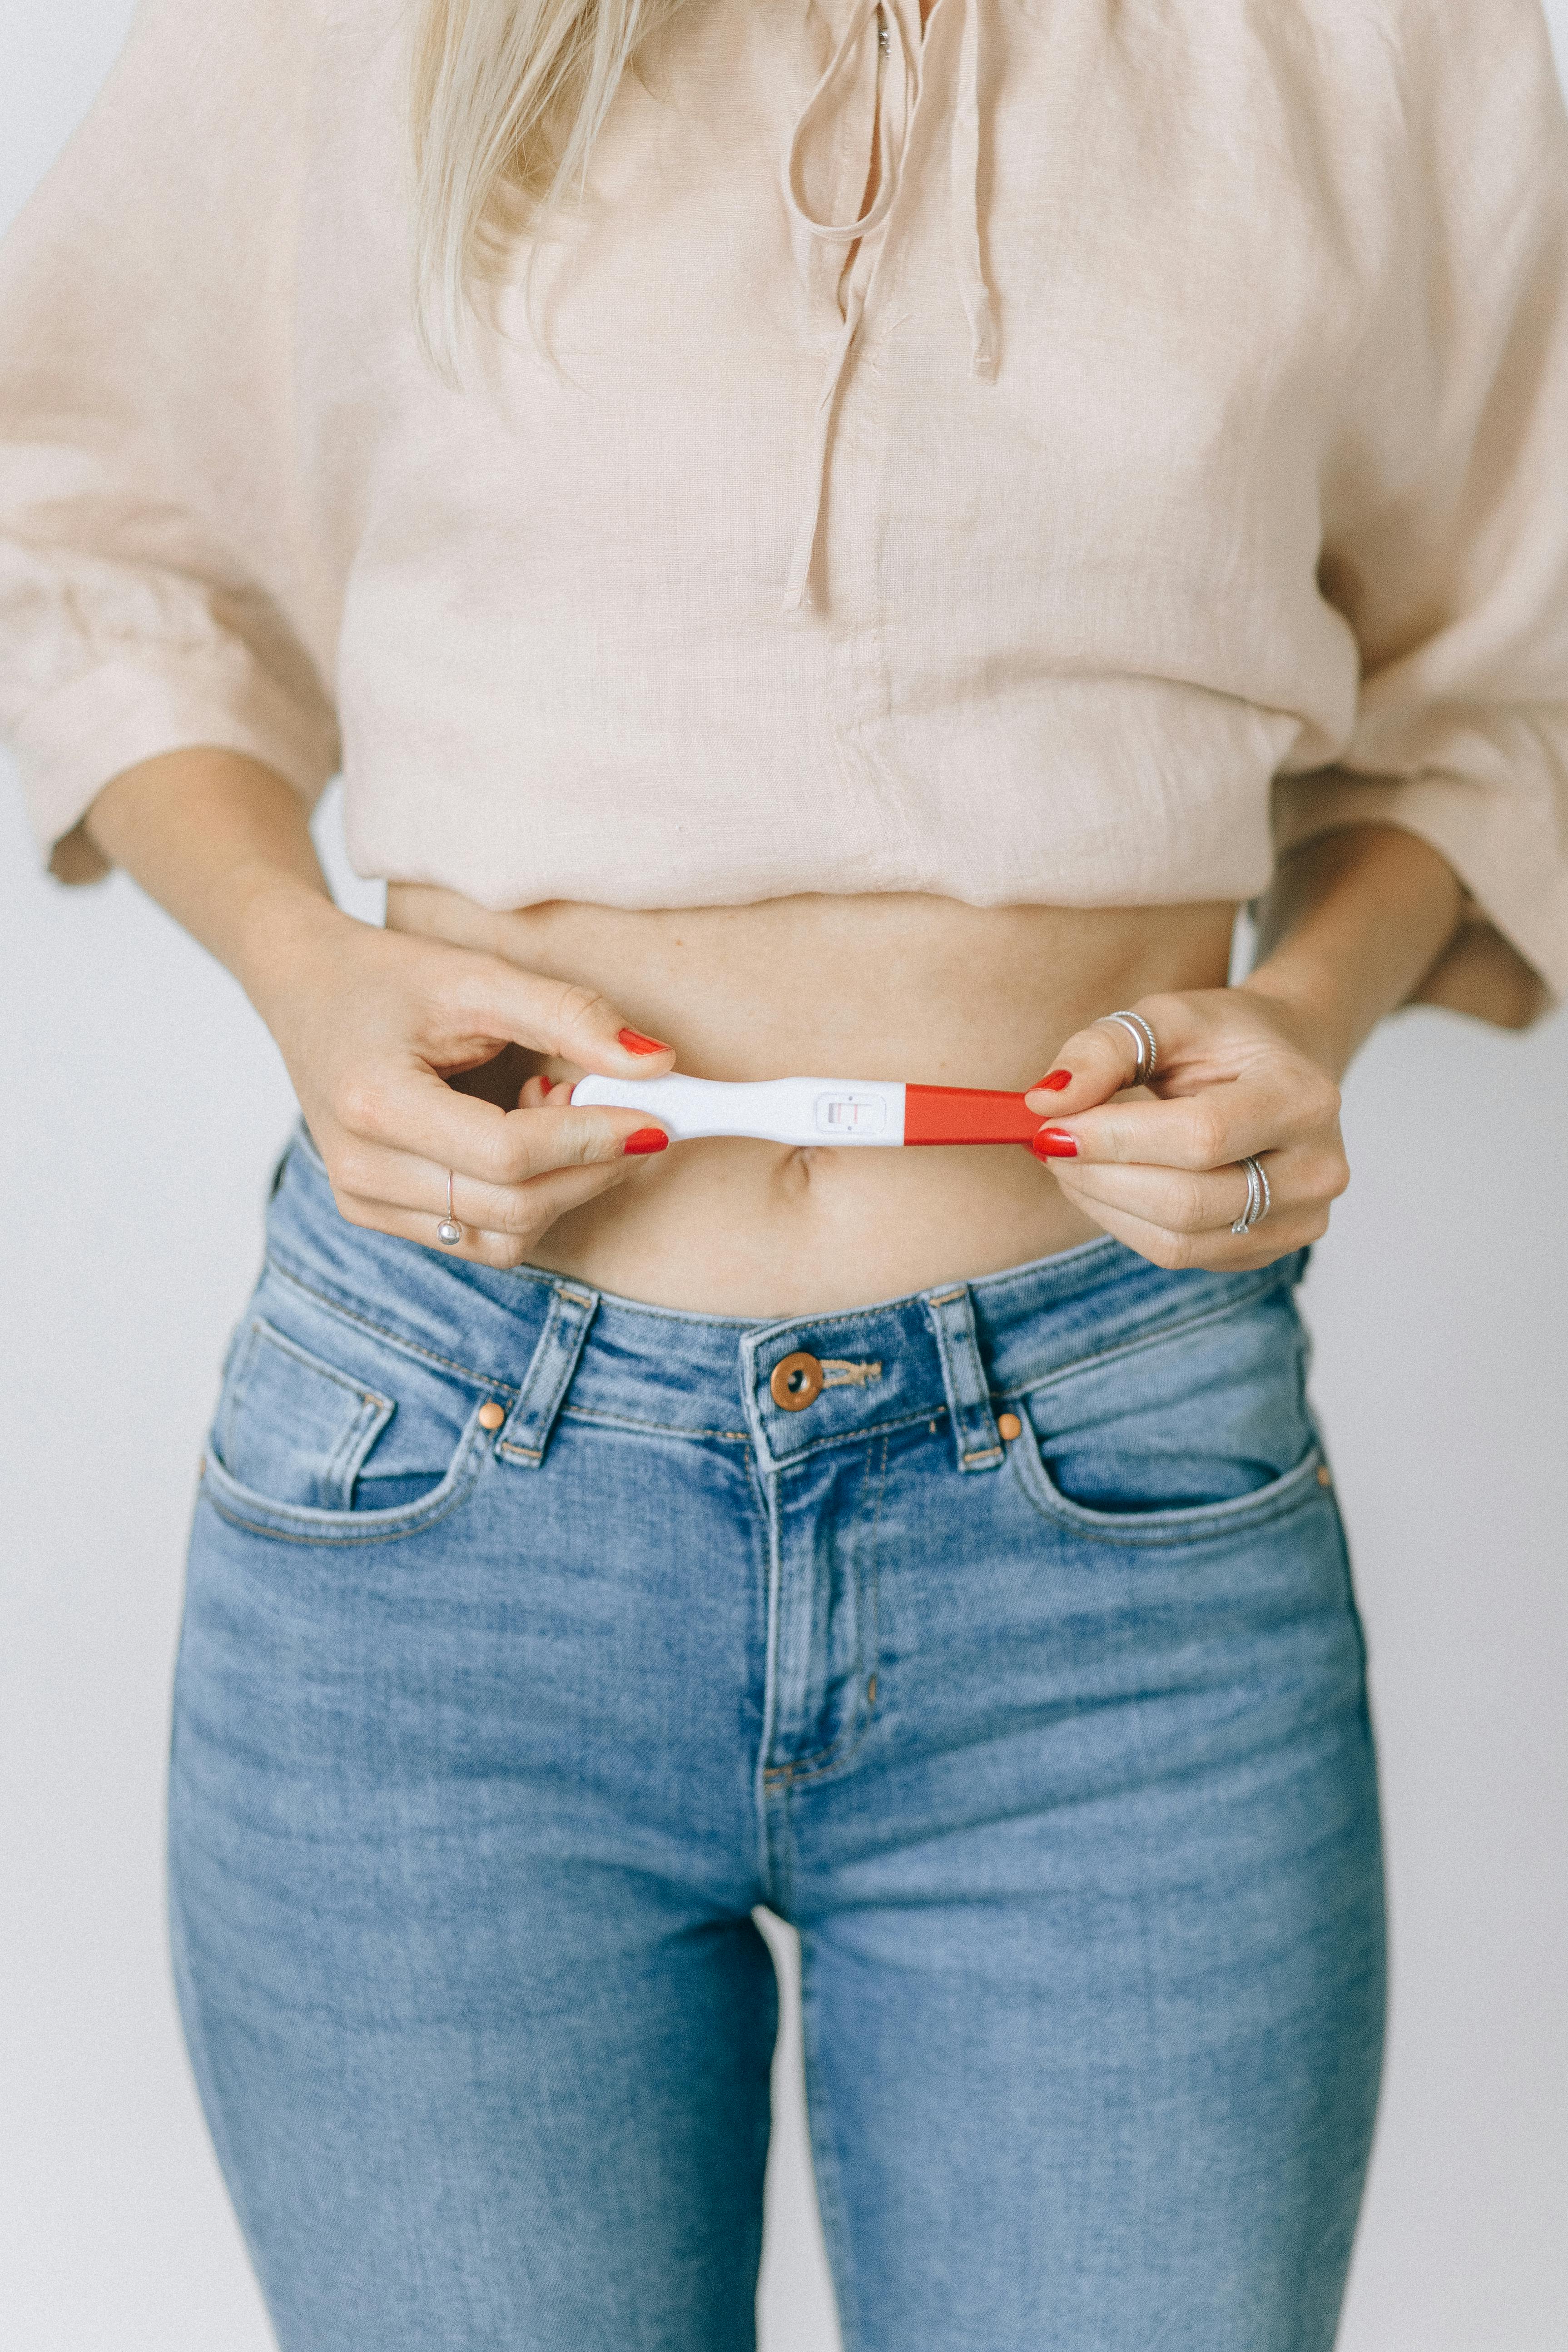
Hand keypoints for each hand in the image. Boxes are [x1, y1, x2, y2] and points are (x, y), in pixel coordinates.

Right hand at [249, 897, 676, 1266]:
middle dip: (591, 1166)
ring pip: (503, 1238)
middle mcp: (359, 1170)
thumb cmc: (389, 978)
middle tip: (623, 1110)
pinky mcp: (375, 1216)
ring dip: (561, 1187)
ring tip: (555, 1112)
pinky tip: (526, 1141)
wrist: (306, 991)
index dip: (594, 1140)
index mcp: (374, 1102)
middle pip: (513, 1207)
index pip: (509, 1155)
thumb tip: (658, 1064)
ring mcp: (362, 1202)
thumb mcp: (479, 976)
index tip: (658, 1118)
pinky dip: (527, 1201)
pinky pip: (479, 1240)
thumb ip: (569, 1015)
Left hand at [1022, 987, 1349, 1271]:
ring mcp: (1300, 1221)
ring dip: (1102, 1206)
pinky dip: (1125, 1223)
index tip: (1049, 1127)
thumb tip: (1045, 1103)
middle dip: (1098, 1178)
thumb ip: (1104, 1051)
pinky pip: (1180, 1255)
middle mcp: (1317, 1170)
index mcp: (1304, 1099)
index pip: (1200, 1137)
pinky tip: (1107, 1184)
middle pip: (1186, 1202)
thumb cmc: (1224, 1038)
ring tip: (1069, 1162)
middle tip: (1048, 1146)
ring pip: (1177, 1242)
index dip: (1114, 1139)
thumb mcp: (1166, 1016)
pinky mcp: (1268, 1251)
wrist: (1287, 1062)